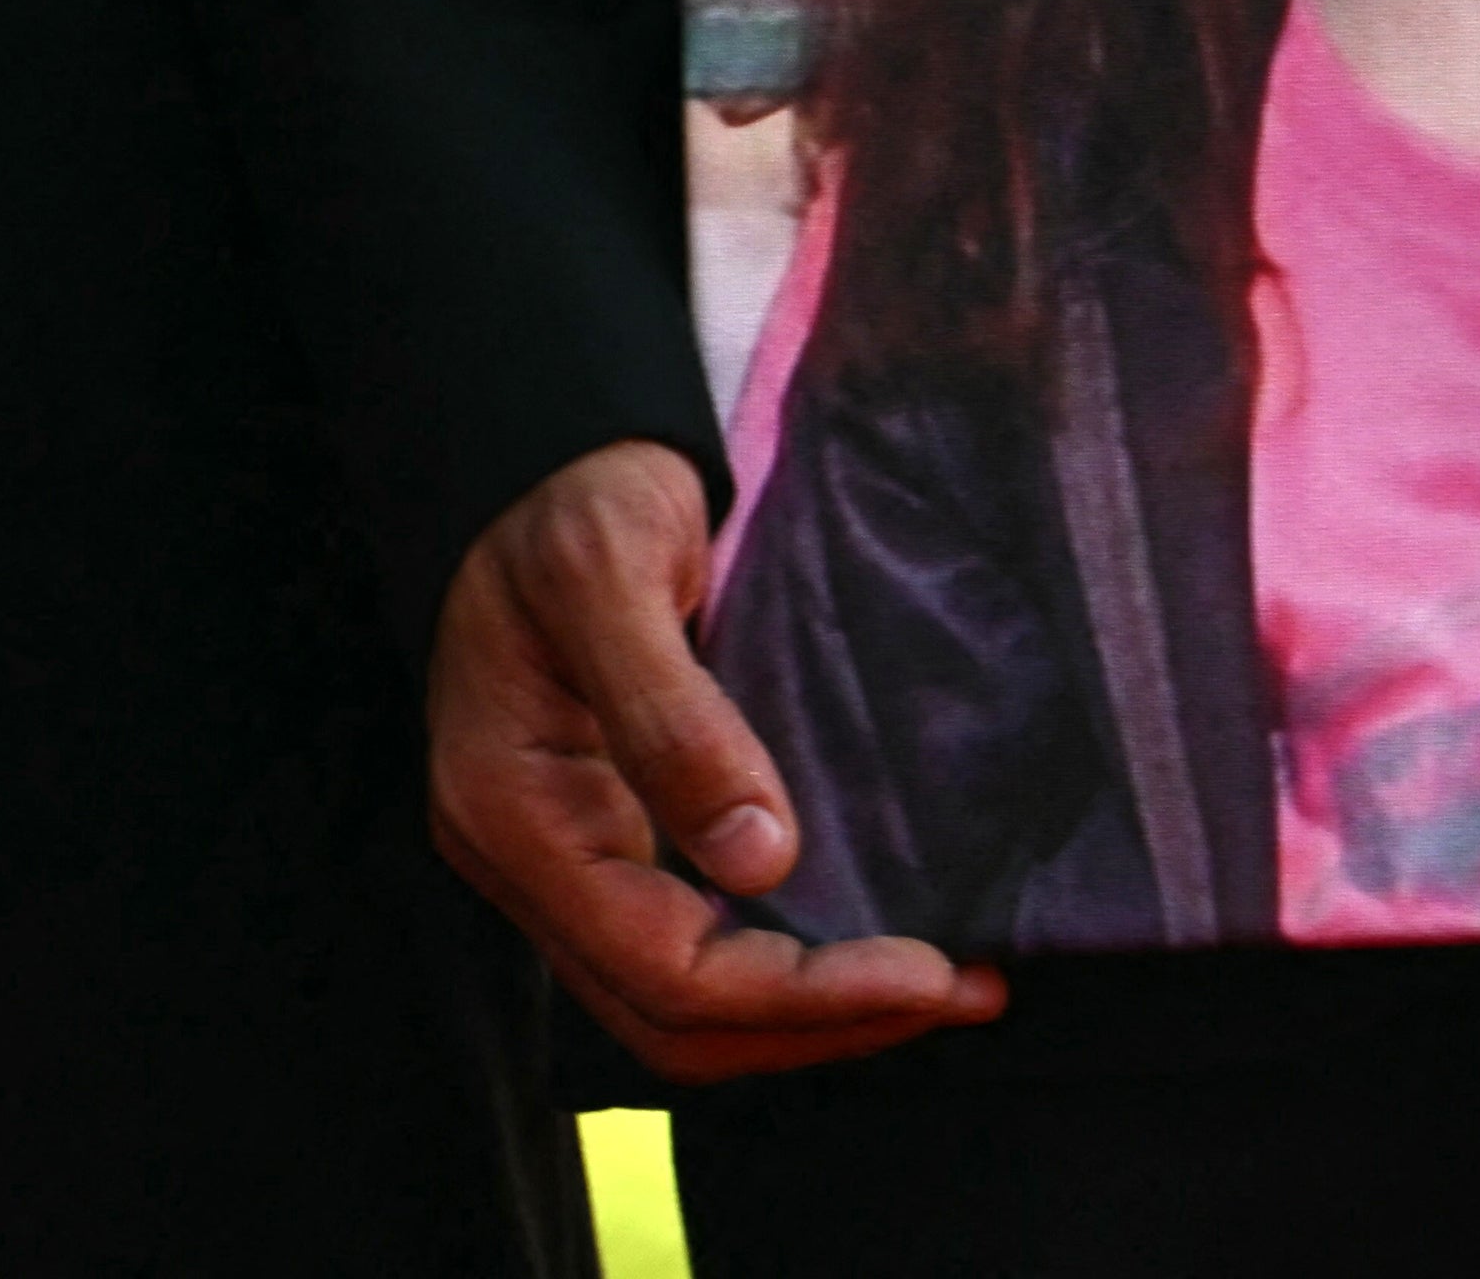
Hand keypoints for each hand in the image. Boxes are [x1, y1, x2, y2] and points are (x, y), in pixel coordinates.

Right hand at [428, 439, 1004, 1082]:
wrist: (543, 454)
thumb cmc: (573, 495)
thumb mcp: (612, 573)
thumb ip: (675, 717)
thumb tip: (759, 861)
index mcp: (515, 813)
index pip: (665, 973)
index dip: (800, 996)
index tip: (928, 972)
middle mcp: (534, 861)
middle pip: (674, 1019)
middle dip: (821, 1024)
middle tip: (965, 990)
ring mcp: (569, 855)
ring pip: (684, 997)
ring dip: (812, 1009)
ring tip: (945, 982)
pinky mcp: (614, 832)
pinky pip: (694, 939)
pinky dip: (787, 961)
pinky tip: (872, 933)